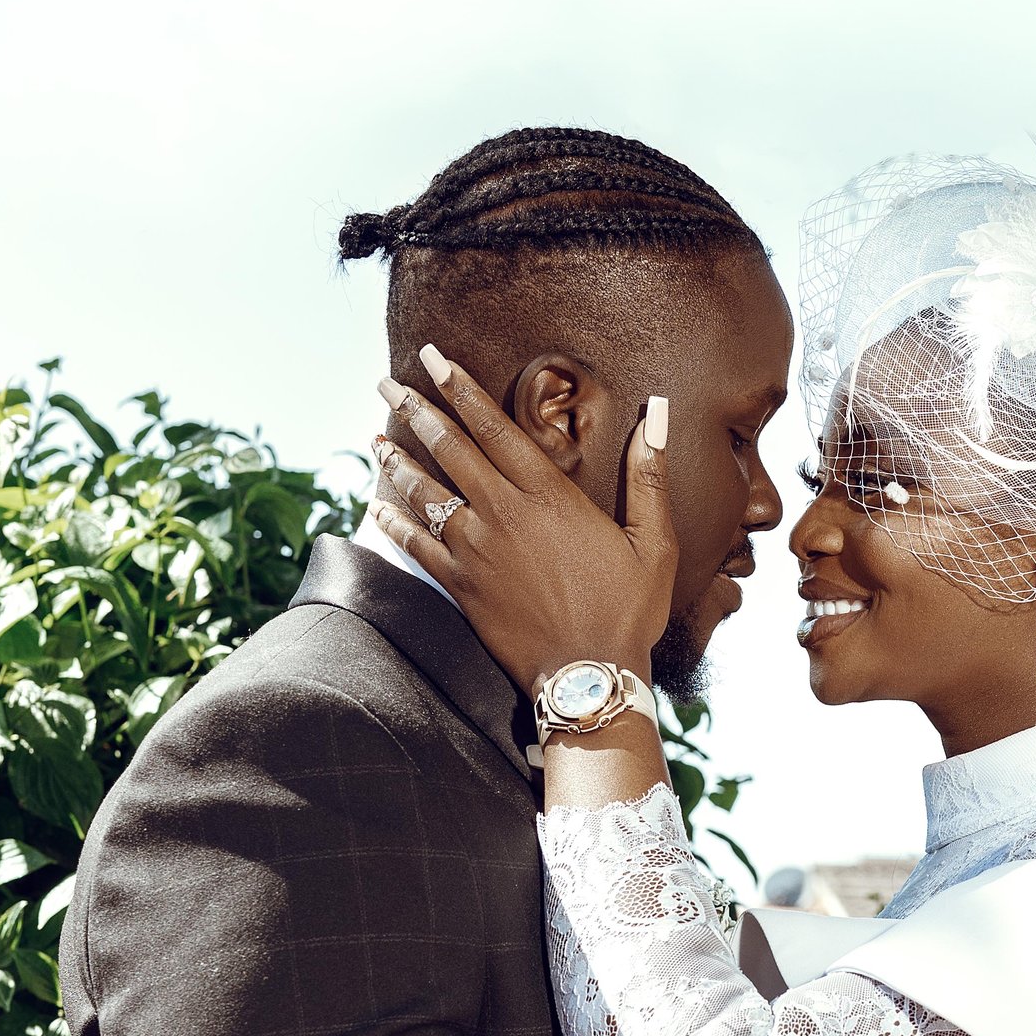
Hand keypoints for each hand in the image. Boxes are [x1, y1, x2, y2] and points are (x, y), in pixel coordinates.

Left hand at [369, 349, 676, 693]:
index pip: (495, 427)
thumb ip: (649, 475)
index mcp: (548, 496)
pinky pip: (416, 547)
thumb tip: (659, 413)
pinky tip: (375, 506)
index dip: (460, 388)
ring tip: (376, 435)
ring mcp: (476, 551)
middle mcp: (503, 515)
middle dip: (417, 409)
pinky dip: (393, 523)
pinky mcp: (461, 587)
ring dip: (398, 460)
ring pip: (426, 493)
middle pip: (450, 449)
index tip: (432, 358)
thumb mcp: (654, 542)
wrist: (588, 677)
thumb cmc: (628, 611)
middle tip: (387, 380)